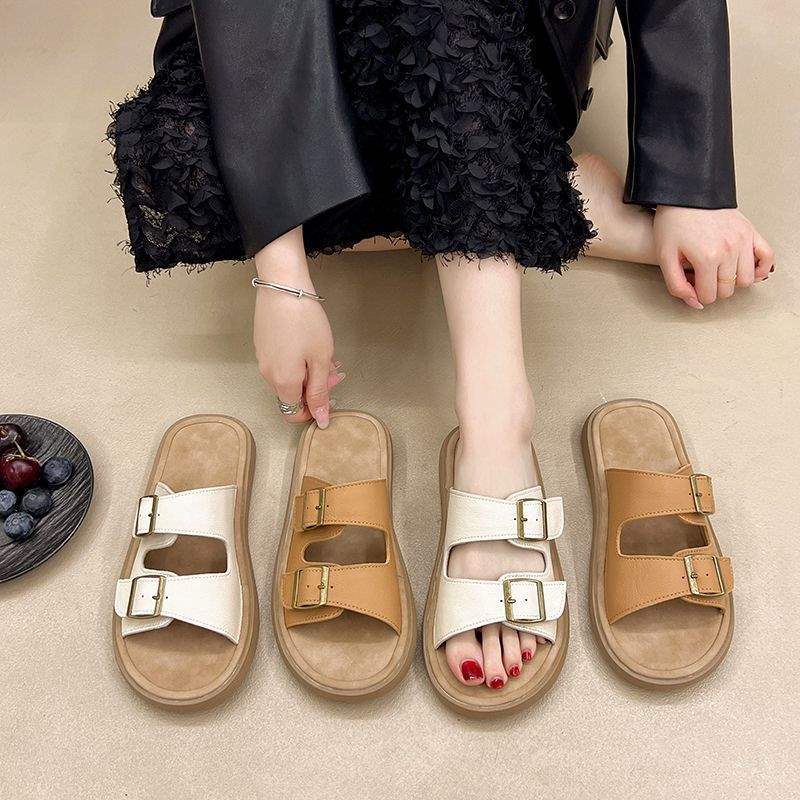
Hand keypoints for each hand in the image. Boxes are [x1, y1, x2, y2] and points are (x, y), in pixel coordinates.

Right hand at [252, 229, 343, 427]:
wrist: (282, 286)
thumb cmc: (306, 322)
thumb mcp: (320, 359)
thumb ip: (320, 392)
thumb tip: (320, 420)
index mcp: (283, 382)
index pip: (294, 413)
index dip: (312, 411)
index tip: (329, 396)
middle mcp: (268, 375)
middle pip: (291, 396)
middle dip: (314, 389)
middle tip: (334, 371)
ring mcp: (263, 359)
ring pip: (287, 379)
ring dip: (307, 374)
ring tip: (325, 355)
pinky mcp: (262, 345)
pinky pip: (281, 364)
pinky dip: (297, 362)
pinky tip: (310, 345)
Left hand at [653, 206, 773, 308]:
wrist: (685, 194)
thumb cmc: (673, 223)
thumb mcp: (665, 256)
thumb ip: (677, 285)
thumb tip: (696, 303)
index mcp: (707, 257)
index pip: (709, 296)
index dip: (698, 294)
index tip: (691, 285)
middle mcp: (729, 249)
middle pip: (728, 290)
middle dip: (714, 289)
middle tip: (702, 278)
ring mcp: (743, 240)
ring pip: (747, 280)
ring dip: (733, 282)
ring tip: (718, 273)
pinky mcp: (751, 231)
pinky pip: (767, 257)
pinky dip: (760, 268)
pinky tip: (745, 269)